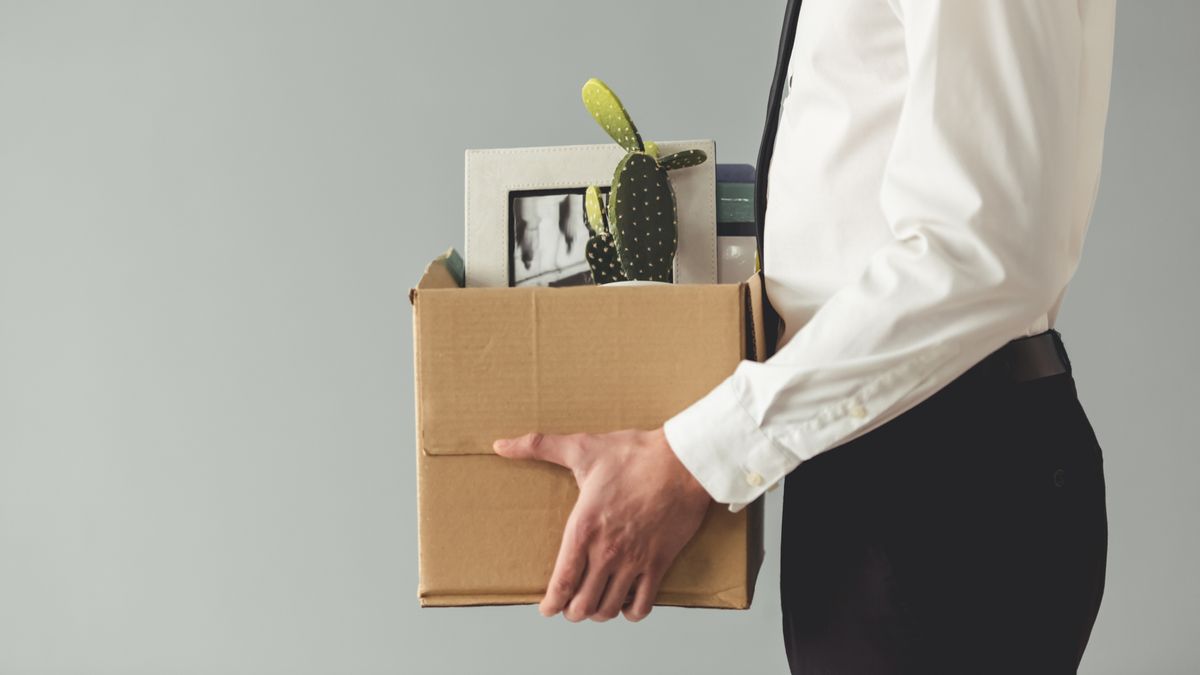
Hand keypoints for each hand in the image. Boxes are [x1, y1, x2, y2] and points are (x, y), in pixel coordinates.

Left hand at [492, 428, 712, 621]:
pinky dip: (631, 612)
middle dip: (572, 611)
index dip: (551, 604)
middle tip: (570, 605)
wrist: (682, 461)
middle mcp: (606, 551)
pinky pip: (643, 605)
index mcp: (583, 528)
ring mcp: (634, 560)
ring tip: (595, 604)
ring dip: (599, 613)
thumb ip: (538, 447)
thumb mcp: (582, 448)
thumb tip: (500, 445)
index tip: (547, 609)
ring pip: (609, 609)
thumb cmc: (634, 454)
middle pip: (582, 605)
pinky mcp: (659, 563)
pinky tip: (626, 602)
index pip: (561, 583)